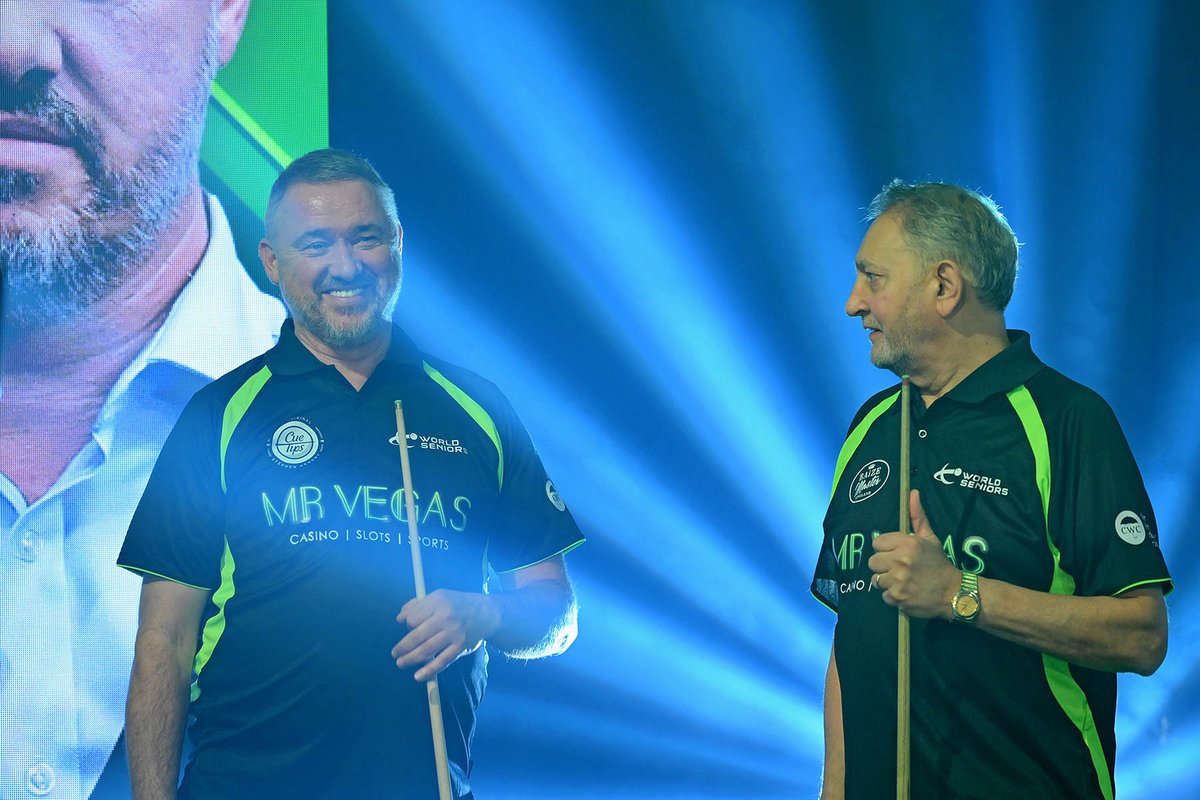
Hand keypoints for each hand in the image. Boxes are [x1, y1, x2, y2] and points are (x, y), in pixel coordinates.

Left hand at [392, 589, 499, 680]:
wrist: (487, 613)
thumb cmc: (458, 604)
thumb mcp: (439, 596)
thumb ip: (417, 605)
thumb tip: (400, 618)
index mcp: (438, 602)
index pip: (413, 618)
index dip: (408, 624)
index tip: (410, 627)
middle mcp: (446, 617)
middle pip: (417, 636)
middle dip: (403, 647)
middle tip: (395, 654)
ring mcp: (454, 633)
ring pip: (427, 650)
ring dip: (411, 659)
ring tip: (400, 663)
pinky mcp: (460, 647)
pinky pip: (442, 661)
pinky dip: (429, 670)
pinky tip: (418, 676)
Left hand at [867, 490, 958, 618]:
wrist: (953, 593)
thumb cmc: (939, 564)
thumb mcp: (929, 538)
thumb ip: (917, 516)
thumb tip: (912, 492)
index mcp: (908, 544)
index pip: (877, 543)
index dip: (885, 549)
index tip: (895, 554)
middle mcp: (901, 561)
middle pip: (872, 562)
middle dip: (883, 566)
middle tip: (898, 568)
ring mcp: (898, 581)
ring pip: (875, 580)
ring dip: (886, 581)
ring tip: (901, 580)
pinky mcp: (898, 597)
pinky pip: (883, 595)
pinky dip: (893, 596)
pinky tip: (905, 592)